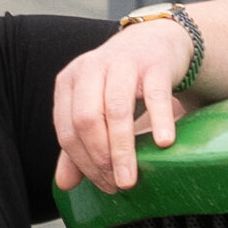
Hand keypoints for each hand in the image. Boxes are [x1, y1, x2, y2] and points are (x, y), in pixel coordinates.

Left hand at [51, 11, 205, 192]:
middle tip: (117, 185)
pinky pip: (155, 96)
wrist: (155, 42)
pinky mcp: (154, 65)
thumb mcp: (95, 107)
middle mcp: (90, 69)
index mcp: (69, 81)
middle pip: (86, 120)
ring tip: (131, 179)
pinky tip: (163, 143)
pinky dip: (158, 120)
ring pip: (116, 110)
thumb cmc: (121, 82)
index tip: (103, 185)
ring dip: (122, 150)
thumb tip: (64, 185)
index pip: (67, 129)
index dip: (82, 163)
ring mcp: (122, 64)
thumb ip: (78, 143)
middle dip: (100, 158)